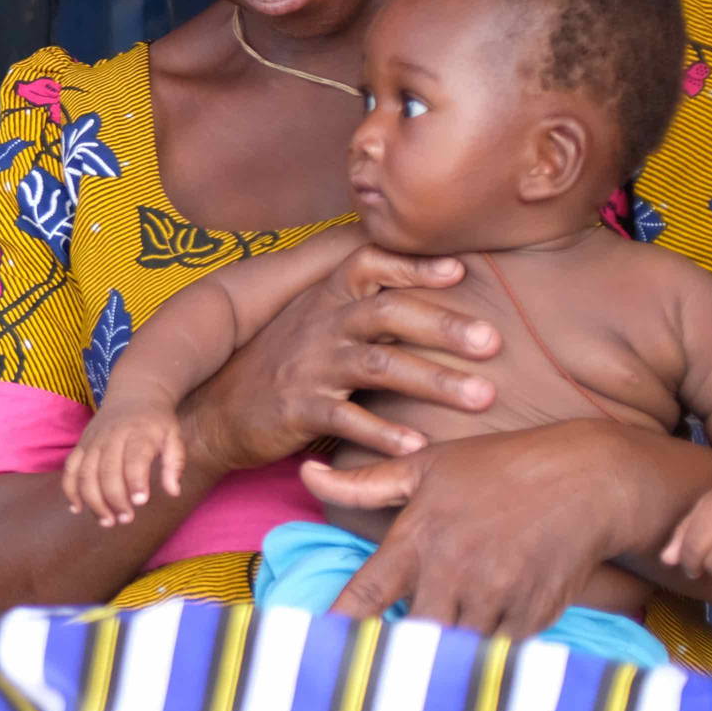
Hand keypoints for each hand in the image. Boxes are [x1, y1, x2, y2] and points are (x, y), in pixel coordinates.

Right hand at [64, 404, 186, 526]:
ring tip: (107, 521)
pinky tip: (78, 508)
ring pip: (85, 474)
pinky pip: (70, 469)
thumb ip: (175, 463)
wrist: (134, 393)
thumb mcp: (174, 436)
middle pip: (107, 471)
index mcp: (138, 433)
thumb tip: (173, 492)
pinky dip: (70, 490)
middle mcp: (112, 437)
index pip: (134, 458)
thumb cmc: (157, 422)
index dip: (136, 481)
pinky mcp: (81, 445)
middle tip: (126, 519)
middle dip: (114, 499)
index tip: (140, 502)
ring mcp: (93, 441)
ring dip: (93, 500)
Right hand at [184, 247, 498, 472]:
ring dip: (434, 380)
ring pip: (379, 365)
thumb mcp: (317, 322)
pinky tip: (419, 446)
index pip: (370, 264)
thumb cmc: (284, 364)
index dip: (413, 264)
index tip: (460, 270)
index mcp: (328, 299)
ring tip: (483, 397)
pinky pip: (347, 419)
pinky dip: (384, 433)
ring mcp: (309, 367)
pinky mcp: (298, 409)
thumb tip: (437, 287)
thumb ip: (367, 306)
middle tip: (494, 342)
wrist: (216, 411)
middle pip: (387, 313)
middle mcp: (321, 326)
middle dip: (444, 325)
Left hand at [302, 421, 693, 638]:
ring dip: (439, 662)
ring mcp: (497, 597)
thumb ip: (364, 483)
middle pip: (411, 637)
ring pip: (455, 652)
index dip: (338, 628)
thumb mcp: (427, 467)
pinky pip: (499, 654)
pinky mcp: (534, 616)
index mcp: (418, 540)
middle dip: (395, 654)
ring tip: (419, 676)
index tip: (314, 651)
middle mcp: (454, 573)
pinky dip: (483, 660)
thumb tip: (307, 475)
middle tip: (376, 670)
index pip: (366, 595)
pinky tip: (469, 663)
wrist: (589, 479)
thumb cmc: (500, 468)